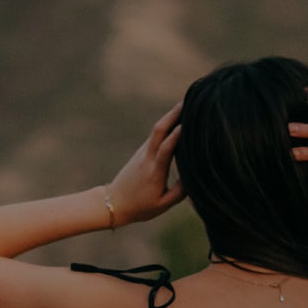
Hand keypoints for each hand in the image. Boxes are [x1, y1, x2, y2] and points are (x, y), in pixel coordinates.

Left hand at [105, 102, 184, 222]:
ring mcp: (143, 152)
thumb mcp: (163, 205)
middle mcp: (147, 158)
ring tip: (186, 105)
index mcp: (154, 172)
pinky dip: (167, 124)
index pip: (166, 149)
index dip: (176, 135)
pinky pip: (156, 135)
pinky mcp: (142, 151)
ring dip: (170, 116)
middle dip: (173, 114)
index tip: (188, 122)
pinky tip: (177, 119)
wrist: (114, 202)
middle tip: (188, 101)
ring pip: (157, 130)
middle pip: (159, 131)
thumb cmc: (141, 207)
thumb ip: (180, 191)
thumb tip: (193, 175)